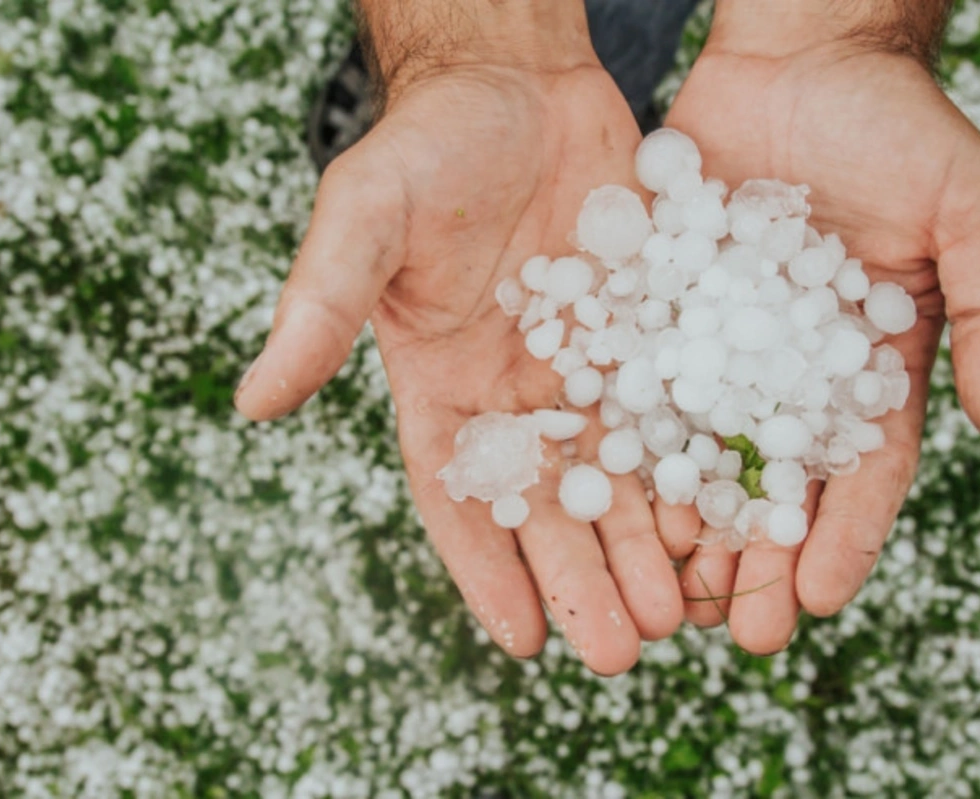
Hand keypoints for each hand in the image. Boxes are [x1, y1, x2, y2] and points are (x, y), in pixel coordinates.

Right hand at [235, 51, 686, 672]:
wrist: (515, 82)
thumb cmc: (426, 146)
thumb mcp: (364, 221)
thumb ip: (318, 309)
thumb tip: (252, 402)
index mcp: (440, 386)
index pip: (459, 497)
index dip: (487, 570)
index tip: (524, 641)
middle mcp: (513, 392)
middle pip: (550, 506)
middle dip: (584, 579)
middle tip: (625, 651)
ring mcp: (583, 366)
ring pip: (619, 475)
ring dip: (647, 545)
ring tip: (684, 611)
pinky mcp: (644, 334)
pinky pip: (673, 412)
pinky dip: (696, 468)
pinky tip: (728, 518)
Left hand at [664, 15, 979, 652]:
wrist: (800, 59)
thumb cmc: (898, 127)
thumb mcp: (971, 209)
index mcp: (871, 367)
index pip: (862, 472)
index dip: (842, 537)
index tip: (813, 600)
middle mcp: (791, 372)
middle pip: (776, 485)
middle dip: (757, 561)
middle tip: (732, 634)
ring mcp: (722, 347)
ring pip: (701, 455)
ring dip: (686, 528)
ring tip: (666, 594)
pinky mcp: (662, 315)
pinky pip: (641, 388)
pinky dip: (628, 447)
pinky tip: (608, 499)